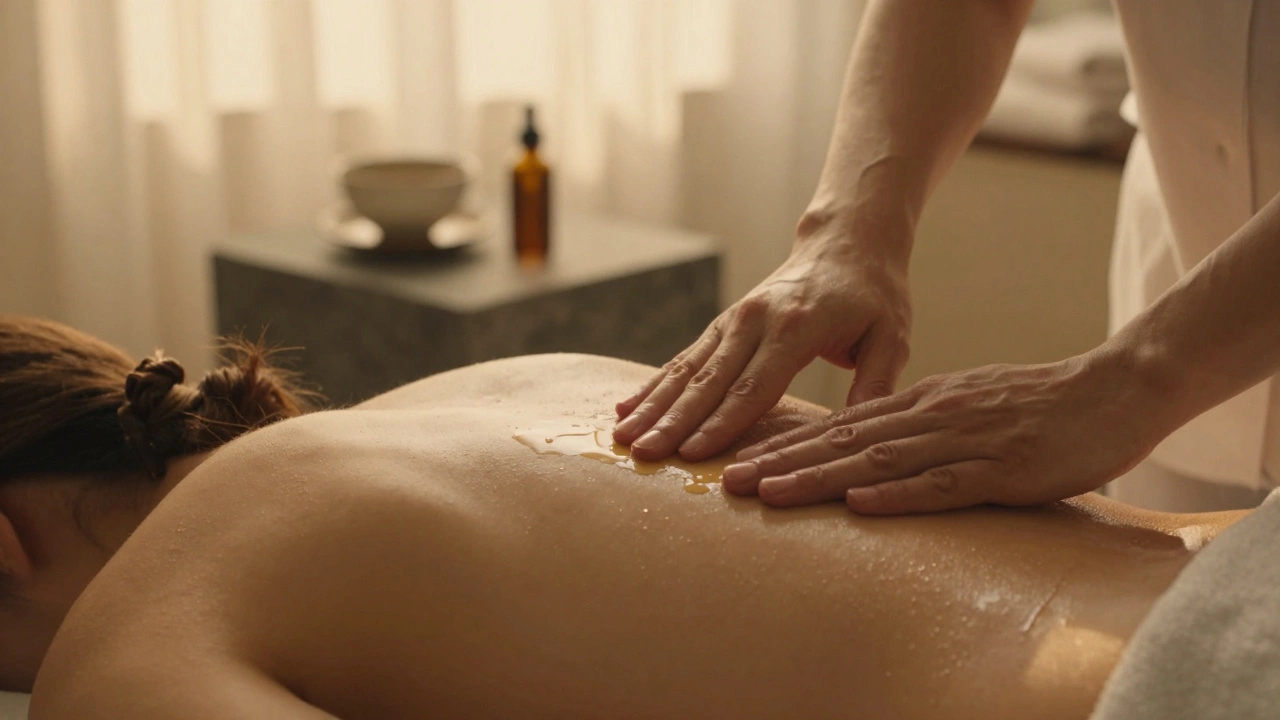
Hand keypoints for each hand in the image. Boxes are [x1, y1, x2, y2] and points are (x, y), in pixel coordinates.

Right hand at [612, 225, 912, 461]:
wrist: (846, 243)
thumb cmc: (874, 296)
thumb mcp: (892, 337)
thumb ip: (875, 385)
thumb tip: (860, 438)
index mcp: (796, 326)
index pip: (754, 384)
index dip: (723, 422)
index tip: (695, 453)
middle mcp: (755, 320)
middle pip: (709, 380)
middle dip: (673, 420)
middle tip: (644, 454)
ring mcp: (733, 320)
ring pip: (687, 369)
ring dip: (653, 405)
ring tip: (622, 436)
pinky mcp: (723, 325)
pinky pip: (683, 358)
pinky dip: (653, 385)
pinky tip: (626, 408)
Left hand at [720, 353, 1163, 513]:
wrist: (1112, 390)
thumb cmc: (1038, 405)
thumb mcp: (965, 407)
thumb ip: (918, 426)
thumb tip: (869, 447)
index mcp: (921, 402)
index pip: (840, 425)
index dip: (787, 445)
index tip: (740, 462)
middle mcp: (932, 416)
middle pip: (843, 440)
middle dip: (783, 461)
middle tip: (729, 481)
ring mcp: (965, 441)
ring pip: (878, 460)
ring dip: (820, 478)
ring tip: (770, 493)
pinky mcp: (1002, 469)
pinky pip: (943, 484)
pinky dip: (899, 494)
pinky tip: (860, 502)